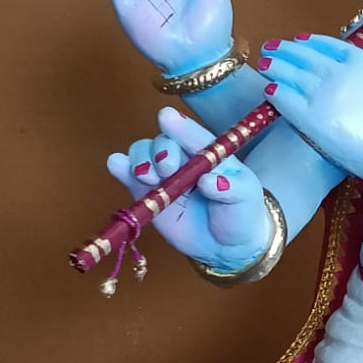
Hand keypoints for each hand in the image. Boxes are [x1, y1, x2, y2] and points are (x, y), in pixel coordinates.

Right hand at [107, 109, 269, 271]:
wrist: (226, 245)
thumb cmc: (240, 214)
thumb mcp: (246, 198)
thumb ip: (231, 188)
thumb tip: (209, 181)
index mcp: (209, 153)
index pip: (194, 136)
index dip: (180, 127)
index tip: (165, 117)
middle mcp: (183, 158)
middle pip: (164, 142)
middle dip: (161, 151)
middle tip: (166, 169)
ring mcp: (162, 175)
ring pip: (143, 153)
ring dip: (140, 159)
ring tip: (148, 177)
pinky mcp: (145, 193)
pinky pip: (128, 175)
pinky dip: (120, 168)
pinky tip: (117, 165)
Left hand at [260, 35, 362, 183]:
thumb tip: (345, 68)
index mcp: (359, 60)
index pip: (326, 44)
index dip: (308, 42)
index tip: (299, 40)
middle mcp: (337, 72)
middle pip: (303, 55)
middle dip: (284, 50)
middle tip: (270, 48)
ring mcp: (321, 93)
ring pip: (289, 74)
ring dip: (275, 67)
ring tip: (265, 64)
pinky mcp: (309, 117)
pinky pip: (285, 99)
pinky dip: (275, 93)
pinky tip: (269, 90)